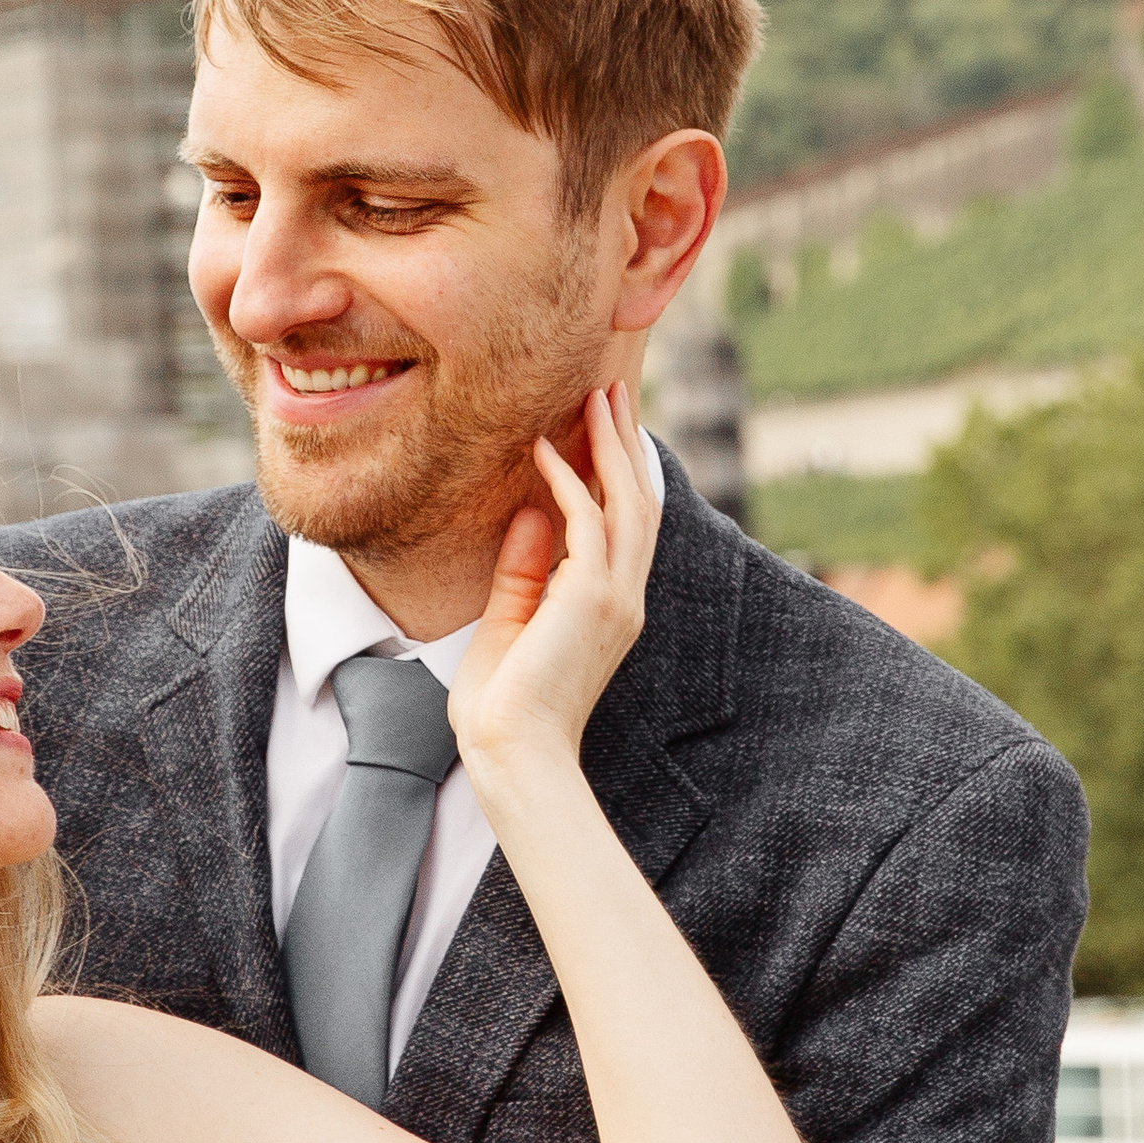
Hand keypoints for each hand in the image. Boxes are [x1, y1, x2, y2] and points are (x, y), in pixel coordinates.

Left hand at [448, 382, 655, 788]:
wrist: (512, 753)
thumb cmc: (504, 705)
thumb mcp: (509, 622)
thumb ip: (524, 570)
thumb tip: (530, 512)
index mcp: (611, 607)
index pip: (627, 525)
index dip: (620, 470)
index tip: (604, 425)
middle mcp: (624, 598)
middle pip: (640, 501)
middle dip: (627, 442)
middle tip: (613, 389)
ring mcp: (616, 598)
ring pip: (628, 501)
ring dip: (612, 445)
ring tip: (595, 396)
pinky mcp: (592, 599)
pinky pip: (588, 522)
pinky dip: (569, 481)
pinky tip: (546, 449)